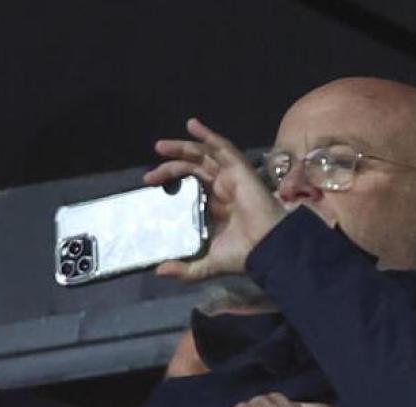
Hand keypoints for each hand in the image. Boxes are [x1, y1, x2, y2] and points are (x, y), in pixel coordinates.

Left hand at [144, 117, 287, 281]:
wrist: (266, 249)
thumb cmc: (242, 255)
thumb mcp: (205, 265)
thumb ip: (184, 269)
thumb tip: (159, 271)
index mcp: (214, 206)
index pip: (190, 185)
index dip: (171, 181)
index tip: (150, 185)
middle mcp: (222, 189)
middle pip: (193, 168)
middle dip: (170, 166)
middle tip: (148, 176)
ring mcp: (231, 178)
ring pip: (203, 155)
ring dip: (182, 147)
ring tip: (160, 147)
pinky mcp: (240, 170)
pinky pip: (223, 148)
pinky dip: (208, 135)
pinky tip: (192, 126)